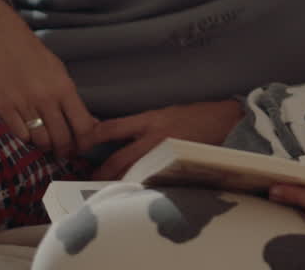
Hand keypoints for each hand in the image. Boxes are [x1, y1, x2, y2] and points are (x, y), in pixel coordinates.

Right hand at [0, 0, 96, 159]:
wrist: (1, 38)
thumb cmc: (33, 56)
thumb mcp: (60, 73)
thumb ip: (72, 100)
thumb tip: (90, 124)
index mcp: (64, 88)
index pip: (83, 126)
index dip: (85, 143)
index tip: (82, 147)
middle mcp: (45, 98)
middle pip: (62, 138)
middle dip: (65, 150)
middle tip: (63, 152)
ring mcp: (23, 103)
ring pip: (40, 141)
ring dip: (45, 147)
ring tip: (46, 145)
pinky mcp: (2, 107)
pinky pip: (19, 135)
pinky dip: (26, 139)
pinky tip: (28, 135)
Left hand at [85, 99, 244, 180]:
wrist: (225, 120)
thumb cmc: (195, 115)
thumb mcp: (165, 112)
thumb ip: (142, 124)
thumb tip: (117, 136)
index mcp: (149, 119)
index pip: (112, 128)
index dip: (93, 137)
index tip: (79, 146)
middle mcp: (154, 136)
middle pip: (119, 159)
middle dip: (102, 172)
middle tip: (89, 181)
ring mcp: (165, 153)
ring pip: (135, 173)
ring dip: (120, 183)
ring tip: (107, 190)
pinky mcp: (177, 165)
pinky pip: (154, 179)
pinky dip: (143, 186)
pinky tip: (136, 192)